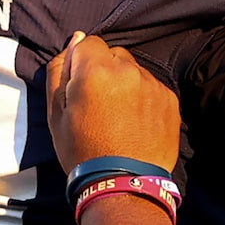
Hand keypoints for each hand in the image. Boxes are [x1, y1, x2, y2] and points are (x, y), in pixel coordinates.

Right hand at [45, 32, 179, 174]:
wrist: (123, 184)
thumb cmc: (83, 152)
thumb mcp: (55, 116)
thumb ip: (59, 72)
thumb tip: (75, 40)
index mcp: (95, 71)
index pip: (87, 42)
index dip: (80, 64)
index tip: (79, 88)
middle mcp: (128, 70)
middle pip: (113, 55)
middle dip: (104, 71)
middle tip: (98, 105)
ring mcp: (152, 84)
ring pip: (133, 71)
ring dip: (125, 85)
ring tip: (119, 118)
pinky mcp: (169, 99)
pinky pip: (151, 88)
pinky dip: (142, 100)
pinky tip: (135, 124)